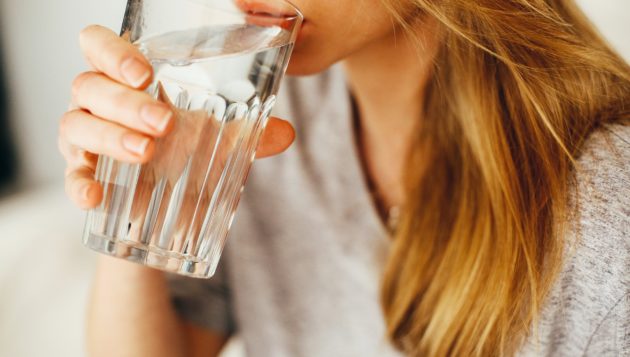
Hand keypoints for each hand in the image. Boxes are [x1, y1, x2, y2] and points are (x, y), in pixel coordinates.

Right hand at [59, 25, 294, 209]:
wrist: (165, 206)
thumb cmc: (185, 153)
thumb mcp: (217, 140)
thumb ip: (248, 134)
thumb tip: (286, 133)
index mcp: (127, 79)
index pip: (99, 45)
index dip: (113, 52)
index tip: (146, 73)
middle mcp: (99, 101)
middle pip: (89, 84)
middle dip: (126, 102)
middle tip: (164, 123)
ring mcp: (85, 137)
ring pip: (76, 123)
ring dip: (110, 136)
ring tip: (147, 152)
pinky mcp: (82, 174)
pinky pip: (70, 175)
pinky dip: (79, 184)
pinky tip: (95, 197)